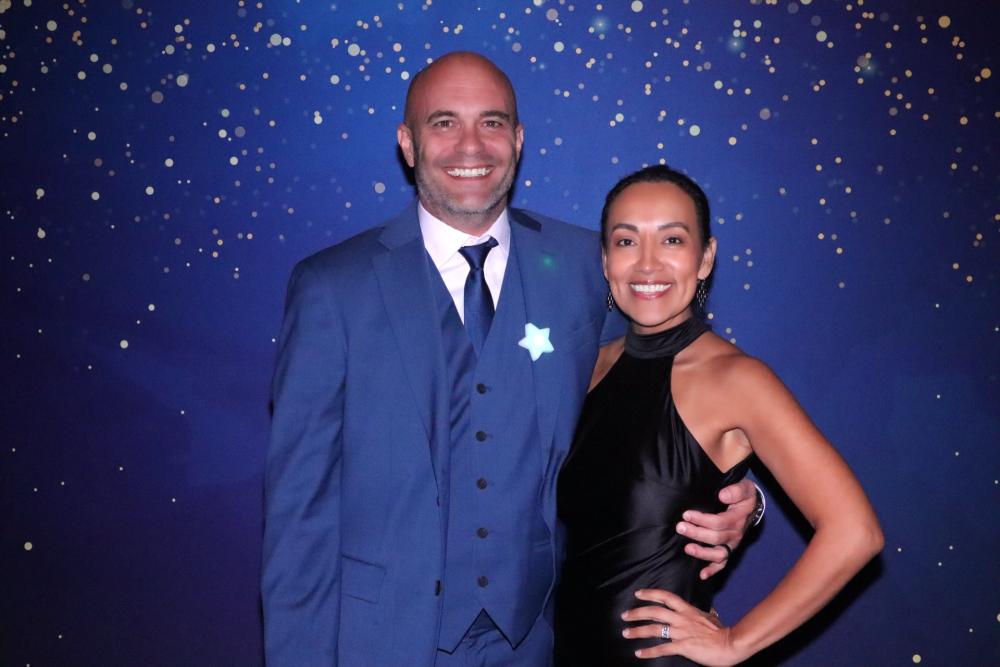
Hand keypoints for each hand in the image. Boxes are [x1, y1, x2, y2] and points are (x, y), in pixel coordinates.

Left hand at [622, 589, 739, 665]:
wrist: (730, 644)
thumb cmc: (722, 632)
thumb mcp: (712, 618)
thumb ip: (705, 614)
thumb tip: (709, 611)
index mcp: (687, 610)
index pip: (666, 596)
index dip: (650, 593)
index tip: (638, 593)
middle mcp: (681, 618)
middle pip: (654, 611)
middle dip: (637, 613)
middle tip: (624, 615)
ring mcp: (681, 632)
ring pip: (654, 629)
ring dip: (637, 631)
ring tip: (626, 633)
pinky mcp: (683, 646)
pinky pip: (662, 648)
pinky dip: (649, 651)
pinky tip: (639, 653)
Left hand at [676, 479, 756, 578]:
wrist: (751, 506)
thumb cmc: (742, 495)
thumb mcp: (744, 488)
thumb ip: (735, 491)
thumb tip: (722, 495)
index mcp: (738, 518)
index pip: (719, 522)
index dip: (702, 519)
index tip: (686, 514)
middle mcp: (736, 534)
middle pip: (716, 537)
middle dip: (696, 533)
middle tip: (680, 527)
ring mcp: (732, 544)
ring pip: (718, 553)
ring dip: (702, 553)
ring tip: (687, 549)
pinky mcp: (728, 550)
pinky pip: (722, 564)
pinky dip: (713, 570)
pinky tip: (702, 575)